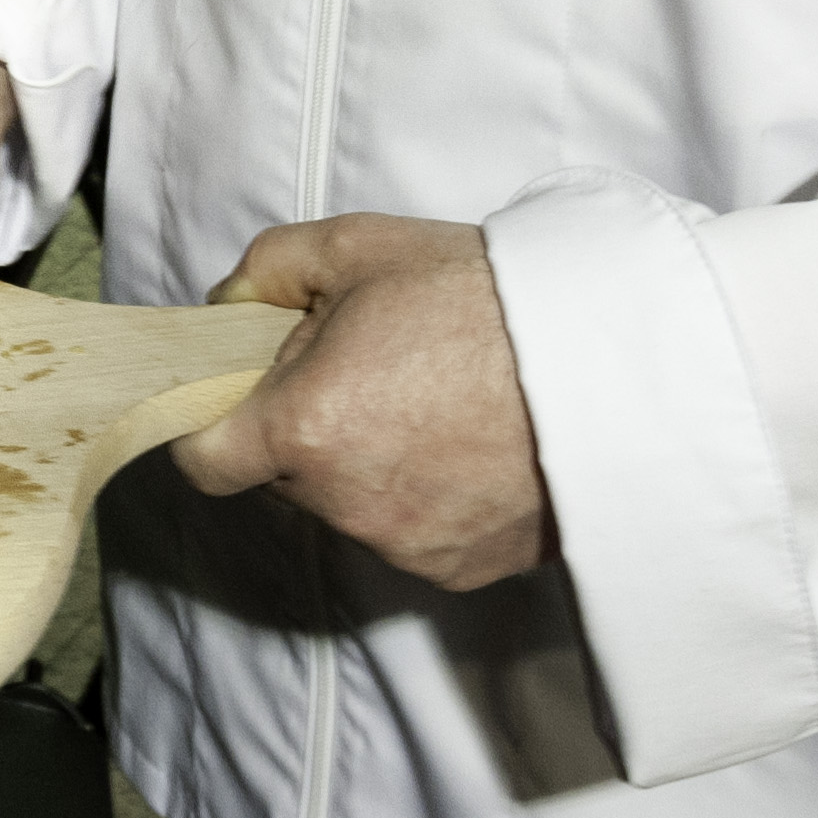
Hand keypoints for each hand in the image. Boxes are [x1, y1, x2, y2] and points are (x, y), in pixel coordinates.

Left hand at [168, 214, 550, 591]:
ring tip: (431, 403)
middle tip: (365, 372)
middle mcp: (347, 504)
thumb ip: (263, 273)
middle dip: (301, 430)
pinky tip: (466, 445)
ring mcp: (408, 544)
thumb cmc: (486, 299)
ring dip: (364, 466)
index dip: (211, 425)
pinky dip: (423, 498)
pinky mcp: (462, 569)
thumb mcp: (356, 247)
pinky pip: (412, 535)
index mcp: (305, 428)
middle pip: (281, 479)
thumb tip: (225, 307)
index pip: (205, 463)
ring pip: (348, 508)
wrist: (612, 359)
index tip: (240, 396)